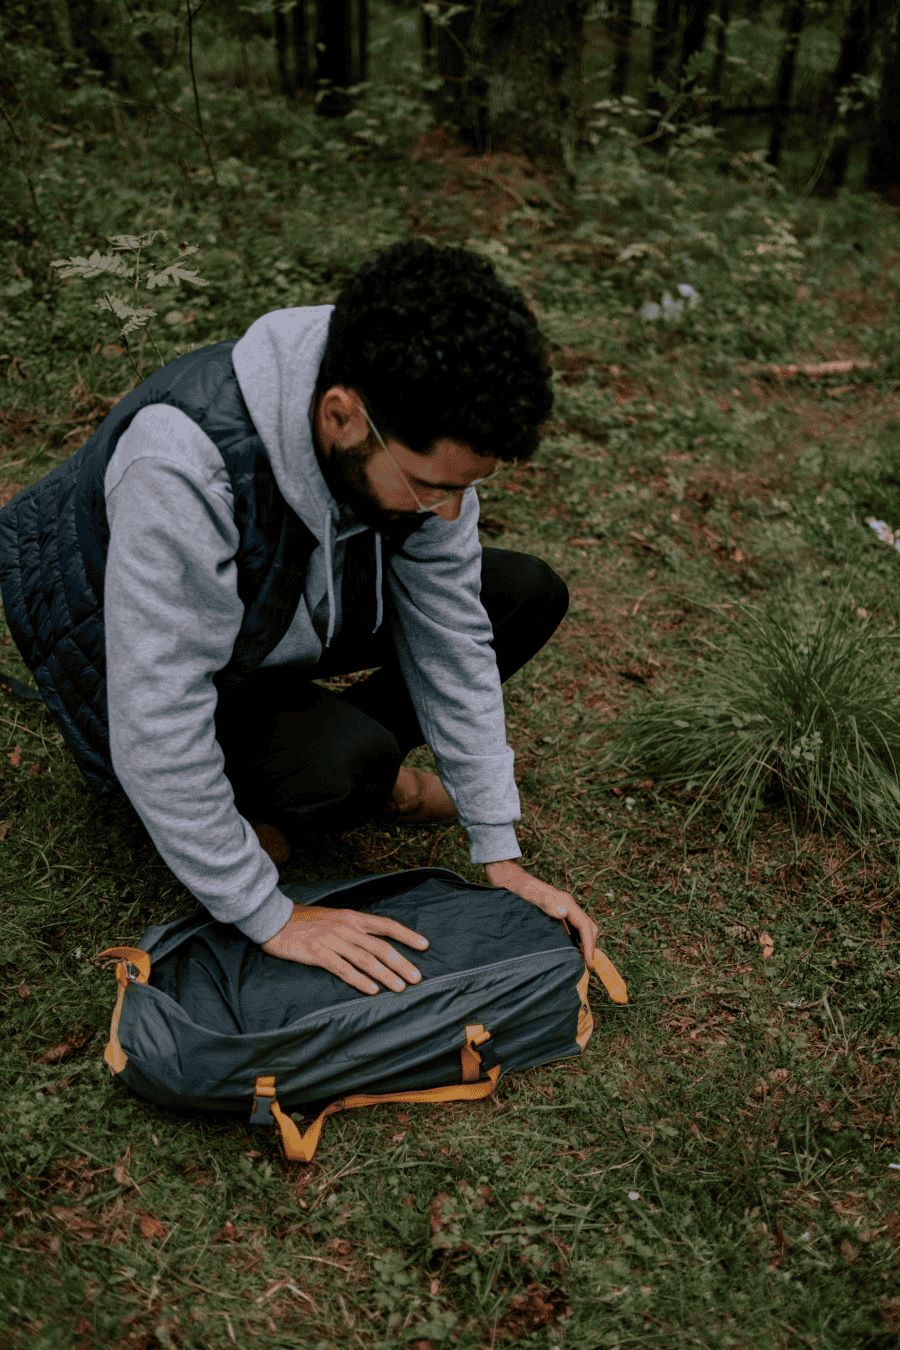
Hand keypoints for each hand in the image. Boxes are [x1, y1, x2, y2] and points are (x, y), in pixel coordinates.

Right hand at [262, 906, 428, 995]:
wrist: (274, 919)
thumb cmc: (304, 920)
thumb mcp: (333, 916)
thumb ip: (353, 927)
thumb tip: (374, 938)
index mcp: (352, 917)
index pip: (387, 925)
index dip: (407, 935)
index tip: (425, 945)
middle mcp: (347, 928)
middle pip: (381, 946)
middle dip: (402, 962)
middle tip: (417, 978)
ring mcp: (333, 941)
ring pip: (366, 960)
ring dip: (385, 975)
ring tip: (400, 988)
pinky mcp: (318, 954)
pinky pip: (344, 970)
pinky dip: (360, 981)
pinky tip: (372, 990)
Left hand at [483, 860, 597, 966]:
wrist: (510, 879)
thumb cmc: (518, 888)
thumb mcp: (530, 895)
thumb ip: (546, 902)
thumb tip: (563, 912)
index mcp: (565, 902)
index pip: (584, 925)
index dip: (589, 945)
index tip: (589, 963)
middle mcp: (567, 905)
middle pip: (588, 926)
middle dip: (591, 946)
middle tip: (588, 967)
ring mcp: (563, 908)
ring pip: (582, 927)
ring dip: (585, 944)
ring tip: (582, 962)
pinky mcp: (557, 911)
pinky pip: (573, 928)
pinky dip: (577, 940)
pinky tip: (570, 950)